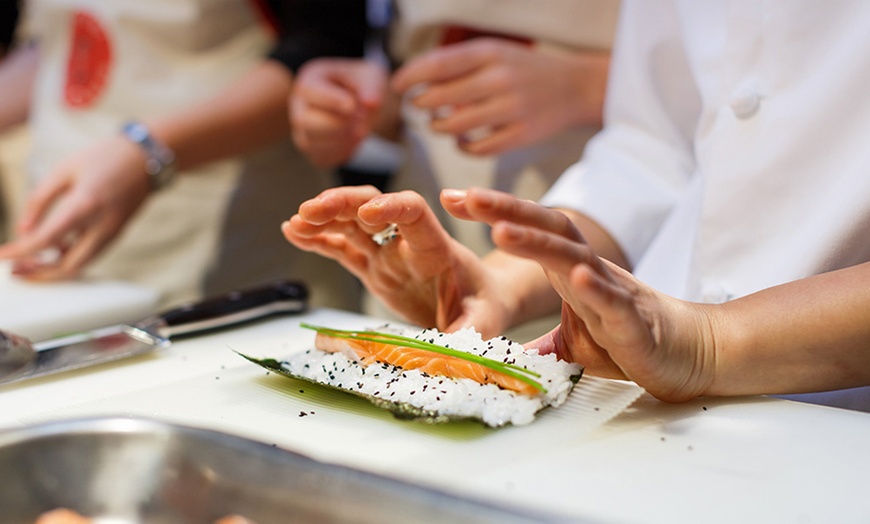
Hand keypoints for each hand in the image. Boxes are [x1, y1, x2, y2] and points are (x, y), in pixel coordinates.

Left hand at [0, 136, 150, 279]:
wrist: (146, 159)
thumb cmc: (104, 158)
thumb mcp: (64, 170)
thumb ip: (40, 200)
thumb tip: (23, 229)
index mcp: (85, 204)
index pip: (46, 239)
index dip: (20, 251)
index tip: (1, 256)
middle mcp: (102, 226)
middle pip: (69, 266)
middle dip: (40, 274)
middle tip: (15, 270)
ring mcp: (112, 232)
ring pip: (81, 265)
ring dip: (54, 269)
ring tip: (29, 262)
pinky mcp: (115, 233)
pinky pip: (90, 255)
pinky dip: (69, 257)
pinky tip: (54, 247)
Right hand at [281, 185, 516, 335]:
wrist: (480, 301)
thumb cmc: (484, 305)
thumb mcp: (484, 320)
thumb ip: (469, 332)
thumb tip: (451, 352)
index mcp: (436, 249)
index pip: (414, 213)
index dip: (390, 208)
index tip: (366, 214)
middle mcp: (407, 245)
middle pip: (373, 207)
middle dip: (342, 204)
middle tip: (310, 210)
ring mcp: (387, 254)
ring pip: (352, 224)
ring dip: (324, 217)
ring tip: (295, 221)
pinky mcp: (374, 268)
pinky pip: (343, 248)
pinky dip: (319, 239)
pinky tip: (293, 231)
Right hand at [290, 58, 387, 167]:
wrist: (363, 105)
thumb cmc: (361, 86)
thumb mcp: (369, 77)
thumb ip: (371, 87)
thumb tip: (371, 103)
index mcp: (309, 82)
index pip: (309, 91)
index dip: (330, 100)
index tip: (352, 105)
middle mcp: (299, 107)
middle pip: (304, 120)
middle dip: (336, 123)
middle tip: (361, 119)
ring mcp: (302, 131)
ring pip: (309, 143)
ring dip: (340, 140)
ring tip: (362, 130)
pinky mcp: (313, 151)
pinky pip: (321, 158)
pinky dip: (341, 153)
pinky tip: (356, 141)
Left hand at [392, 38, 607, 155]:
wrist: (576, 86)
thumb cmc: (524, 69)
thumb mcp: (495, 54)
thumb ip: (459, 65)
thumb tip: (416, 82)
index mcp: (490, 53)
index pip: (437, 65)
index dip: (411, 77)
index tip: (398, 86)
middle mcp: (500, 79)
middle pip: (441, 98)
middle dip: (423, 104)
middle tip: (420, 107)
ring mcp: (512, 109)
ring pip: (456, 126)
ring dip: (440, 127)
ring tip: (440, 124)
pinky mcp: (521, 135)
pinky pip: (478, 149)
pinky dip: (463, 147)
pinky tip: (462, 140)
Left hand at [441, 187, 715, 401]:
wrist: (688, 352)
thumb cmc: (624, 340)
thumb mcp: (567, 342)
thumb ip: (534, 342)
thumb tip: (496, 354)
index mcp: (568, 269)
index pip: (528, 229)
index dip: (493, 211)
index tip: (452, 198)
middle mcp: (587, 269)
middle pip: (548, 228)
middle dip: (507, 209)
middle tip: (467, 196)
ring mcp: (611, 291)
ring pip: (573, 257)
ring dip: (538, 243)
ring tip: (502, 230)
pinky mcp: (632, 321)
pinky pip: (613, 300)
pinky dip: (596, 287)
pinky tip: (577, 276)